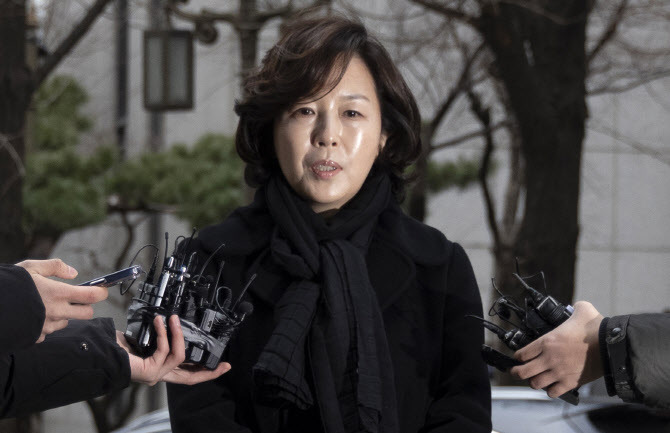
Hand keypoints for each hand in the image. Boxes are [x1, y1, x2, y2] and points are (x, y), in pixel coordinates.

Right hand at [17, 259, 107, 342]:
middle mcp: (57, 312)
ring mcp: (47, 326)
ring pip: (67, 322)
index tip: (101, 289)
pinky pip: (48, 331)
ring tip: (46, 305)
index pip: (92, 296)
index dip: (101, 292)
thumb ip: (55, 267)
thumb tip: (73, 273)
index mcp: (58, 294)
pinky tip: (34, 316)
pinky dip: (46, 324)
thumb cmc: (11, 285)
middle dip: (85, 306)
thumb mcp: (31, 268)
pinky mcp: (37, 336)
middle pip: (87, 314)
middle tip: (76, 298)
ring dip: (64, 315)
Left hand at [115, 315, 230, 385]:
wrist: (99, 353)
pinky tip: (159, 322)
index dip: (205, 371)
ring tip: (173, 318)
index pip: (188, 374)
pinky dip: (164, 333)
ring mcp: (156, 375)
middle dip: (210, 371)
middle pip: (191, 378)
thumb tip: (171, 322)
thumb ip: (160, 339)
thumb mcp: (146, 341)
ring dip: (178, 334)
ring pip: (180, 356)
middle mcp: (161, 375)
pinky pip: (164, 349)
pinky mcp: (150, 371)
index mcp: (161, 369)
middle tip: (225, 364)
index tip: (222, 365)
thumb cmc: (117, 346)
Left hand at [510, 301, 604, 397]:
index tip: (518, 357)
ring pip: (536, 383)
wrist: (611, 346)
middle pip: (523, 372)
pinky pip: (553, 392)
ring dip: (534, 381)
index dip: (517, 356)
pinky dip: (550, 391)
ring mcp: (559, 372)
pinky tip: (551, 386)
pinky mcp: (570, 382)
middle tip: (517, 371)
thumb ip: (574, 307)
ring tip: (535, 379)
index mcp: (547, 341)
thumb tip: (576, 306)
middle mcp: (549, 358)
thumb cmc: (596, 328)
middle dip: (517, 372)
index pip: (522, 353)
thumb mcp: (582, 310)